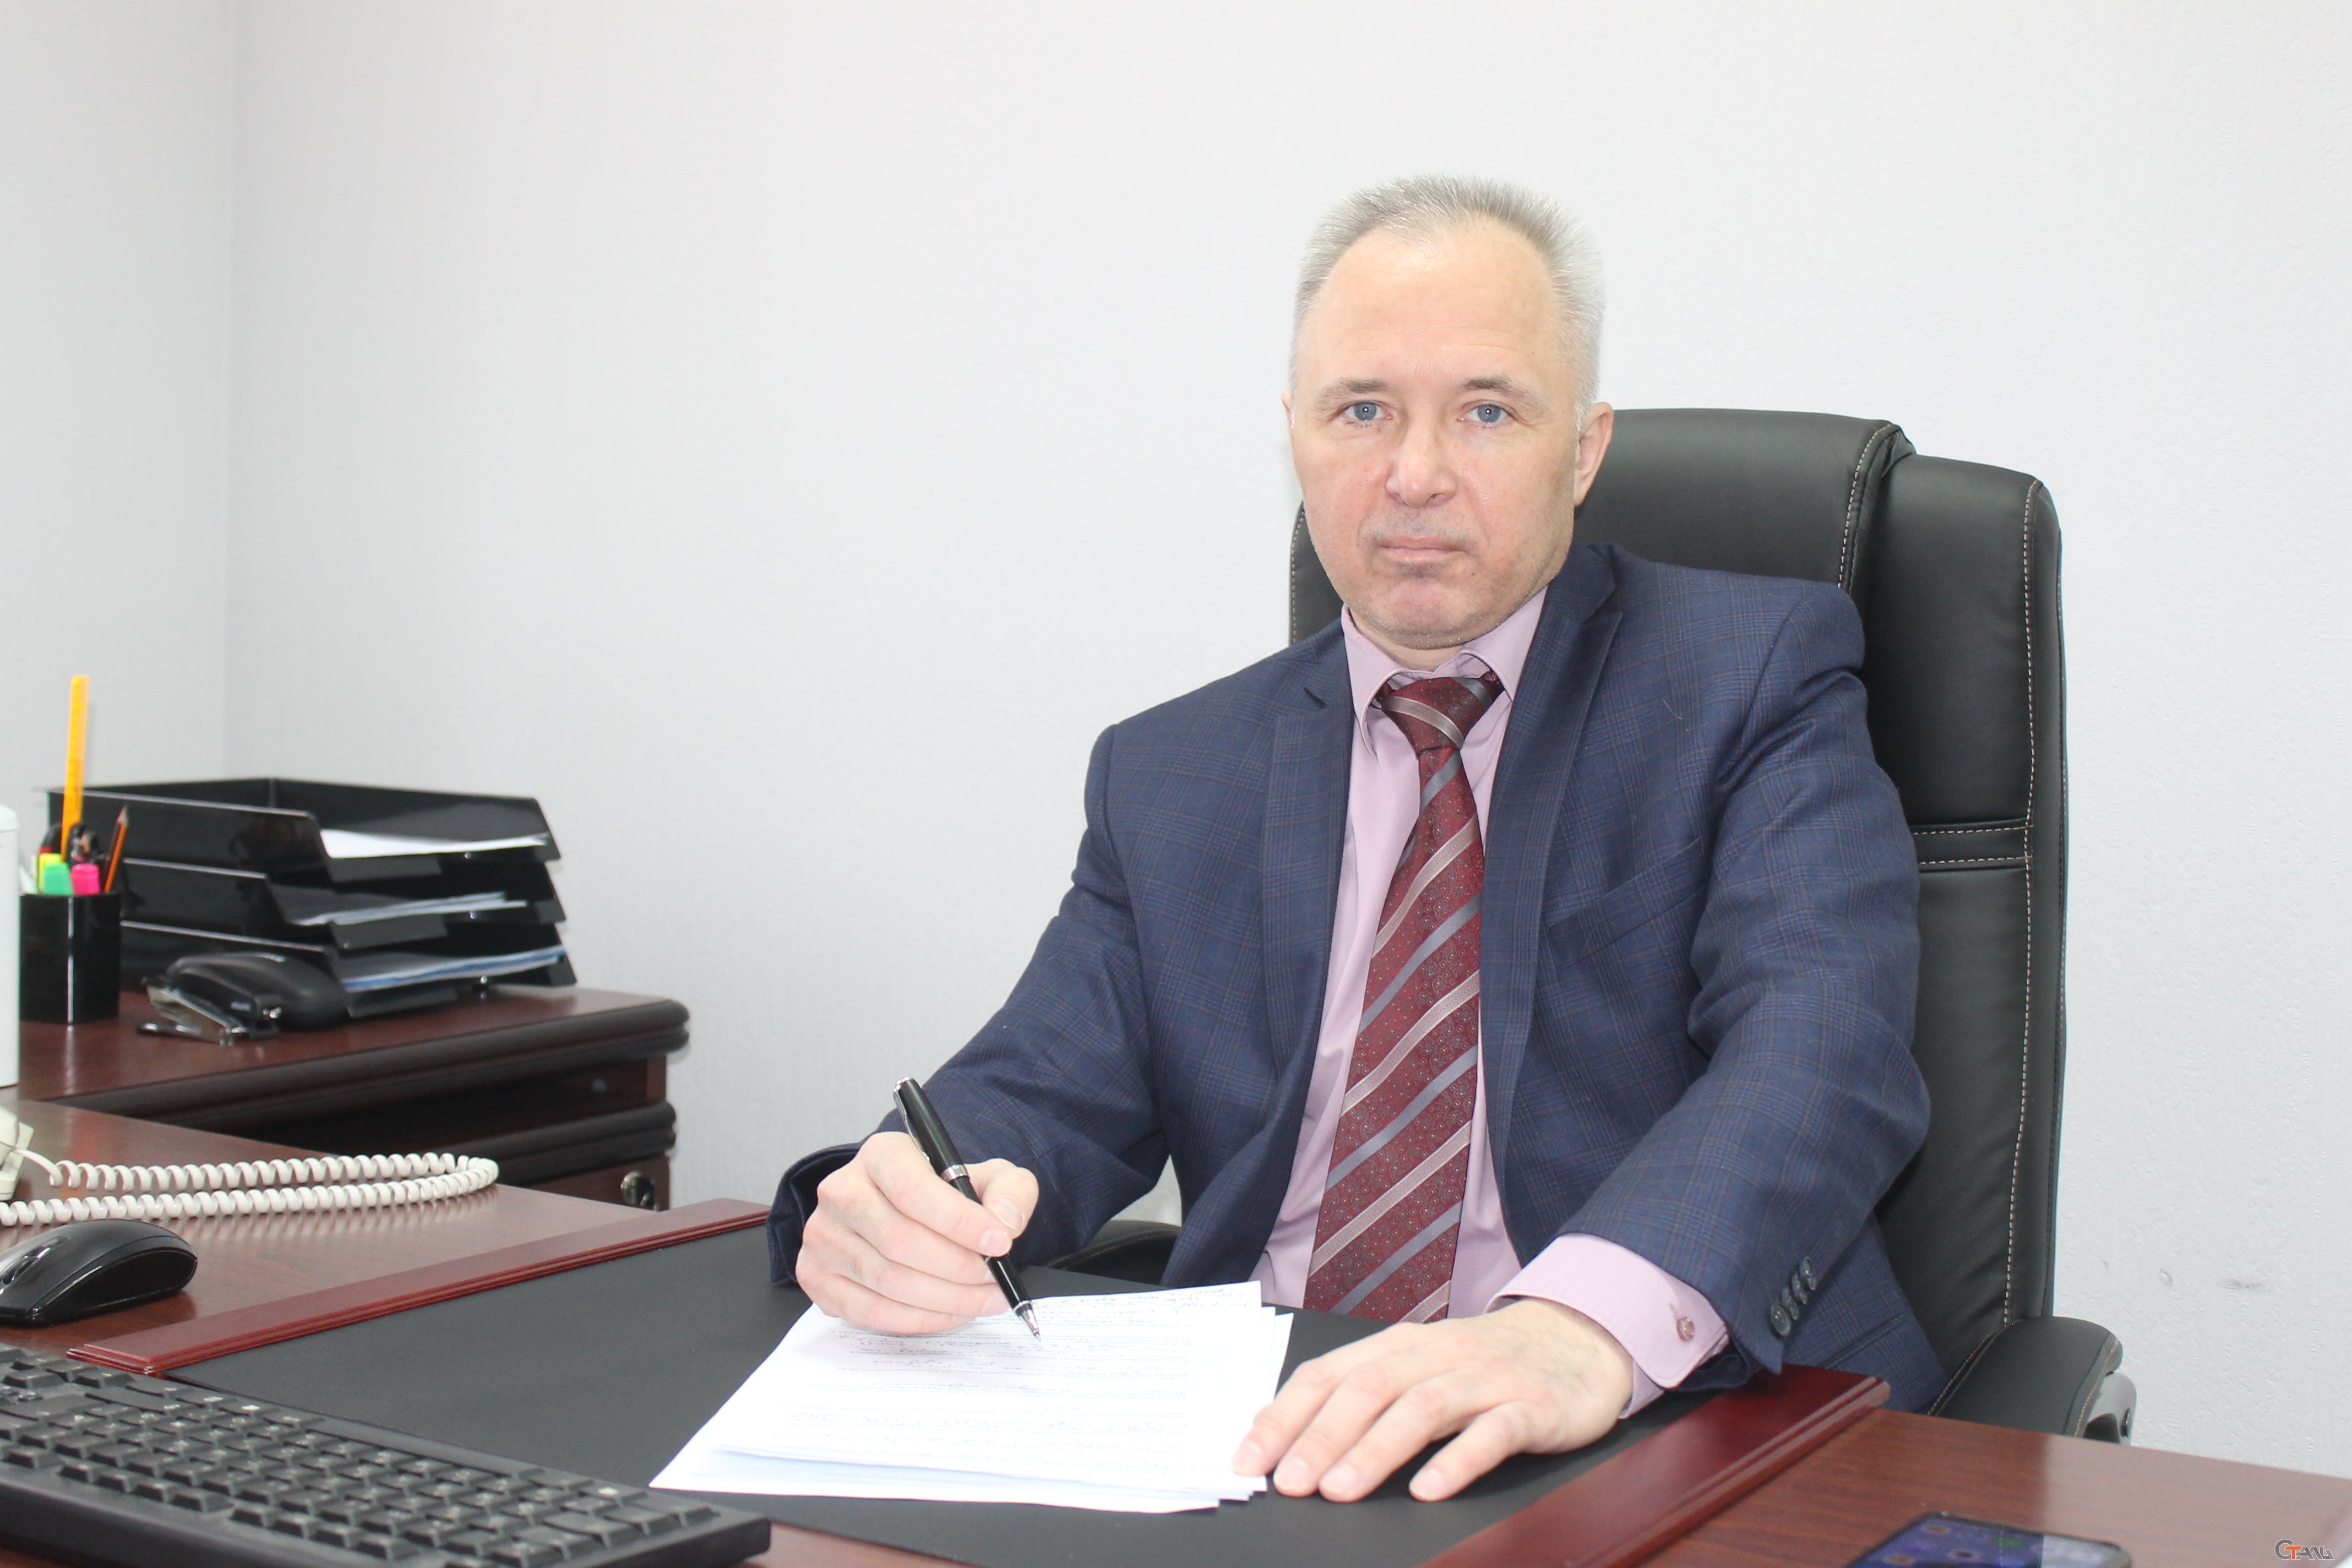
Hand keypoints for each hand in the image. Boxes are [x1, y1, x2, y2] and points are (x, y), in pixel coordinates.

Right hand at [793, 1131, 1038, 1334]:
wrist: (909, 1212)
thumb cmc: (947, 1195)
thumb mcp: (989, 1177)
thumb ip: (1010, 1192)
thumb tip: (1005, 1224)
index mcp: (881, 1154)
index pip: (914, 1191)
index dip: (960, 1222)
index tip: (1000, 1243)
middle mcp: (842, 1190)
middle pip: (899, 1240)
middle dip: (957, 1268)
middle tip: (994, 1281)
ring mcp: (823, 1235)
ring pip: (886, 1280)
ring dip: (943, 1298)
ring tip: (982, 1300)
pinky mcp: (816, 1275)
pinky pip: (868, 1310)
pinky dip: (916, 1319)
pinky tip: (949, 1313)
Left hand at [1231, 1299, 1634, 1501]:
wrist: (1579, 1338)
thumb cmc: (1485, 1362)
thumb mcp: (1419, 1366)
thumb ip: (1362, 1391)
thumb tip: (1283, 1432)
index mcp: (1399, 1345)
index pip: (1329, 1373)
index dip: (1284, 1415)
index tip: (1248, 1459)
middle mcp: (1438, 1354)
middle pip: (1369, 1388)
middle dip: (1322, 1436)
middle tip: (1289, 1482)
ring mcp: (1487, 1378)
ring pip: (1423, 1408)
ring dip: (1376, 1450)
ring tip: (1341, 1489)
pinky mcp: (1532, 1406)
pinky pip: (1493, 1432)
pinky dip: (1458, 1460)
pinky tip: (1430, 1488)